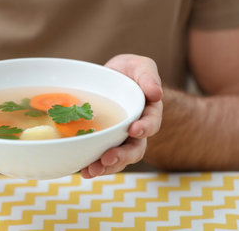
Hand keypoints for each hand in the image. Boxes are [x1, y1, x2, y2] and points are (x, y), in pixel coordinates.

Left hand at [81, 54, 162, 177]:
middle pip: (134, 148)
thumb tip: (156, 94)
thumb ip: (148, 76)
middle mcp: (136, 130)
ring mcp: (119, 139)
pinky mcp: (103, 142)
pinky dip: (92, 164)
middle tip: (107, 158)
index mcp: (148, 112)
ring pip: (118, 158)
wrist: (111, 79)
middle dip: (122, 156)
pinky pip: (100, 157)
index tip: (134, 130)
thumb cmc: (129, 72)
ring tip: (91, 171)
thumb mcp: (140, 66)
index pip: (151, 123)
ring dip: (106, 167)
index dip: (145, 128)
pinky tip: (82, 170)